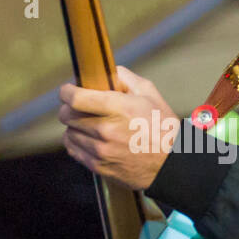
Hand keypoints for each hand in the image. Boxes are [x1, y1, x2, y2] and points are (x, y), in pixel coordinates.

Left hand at [59, 65, 180, 189]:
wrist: (172, 164)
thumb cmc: (163, 128)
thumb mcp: (150, 94)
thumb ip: (126, 78)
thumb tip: (108, 72)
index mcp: (118, 108)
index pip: (76, 98)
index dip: (67, 92)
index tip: (67, 90)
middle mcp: (106, 129)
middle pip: (68, 115)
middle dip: (68, 108)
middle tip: (76, 106)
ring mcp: (101, 150)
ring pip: (69, 133)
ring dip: (74, 126)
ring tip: (86, 124)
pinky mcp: (99, 166)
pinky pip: (74, 150)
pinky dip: (76, 142)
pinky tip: (87, 139)